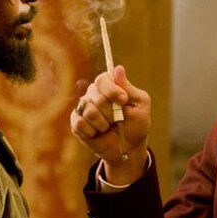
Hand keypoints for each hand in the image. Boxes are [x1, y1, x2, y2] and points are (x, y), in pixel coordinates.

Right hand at [70, 65, 150, 183]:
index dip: (112, 90)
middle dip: (112, 112)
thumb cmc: (136, 125)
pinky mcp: (76, 122)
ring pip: (90, 111)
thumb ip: (128, 88)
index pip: (103, 79)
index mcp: (109, 86)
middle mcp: (94, 94)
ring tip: (109, 128)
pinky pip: (80, 123)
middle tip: (118, 120)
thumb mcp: (140, 105)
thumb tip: (118, 69)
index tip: (123, 100)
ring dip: (104, 124)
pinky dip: (93, 132)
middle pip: (97, 96)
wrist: (128, 148)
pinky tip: (98, 133)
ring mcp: (83, 108)